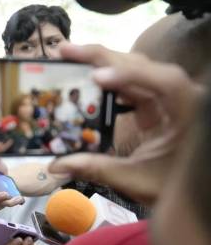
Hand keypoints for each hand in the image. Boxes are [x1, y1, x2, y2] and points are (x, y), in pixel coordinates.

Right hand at [49, 44, 205, 205]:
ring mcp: (168, 97)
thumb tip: (55, 165)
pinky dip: (109, 79)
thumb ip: (96, 169)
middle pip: (143, 66)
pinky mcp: (156, 102)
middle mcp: (181, 96)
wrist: (188, 192)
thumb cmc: (171, 186)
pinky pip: (132, 83)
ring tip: (69, 56)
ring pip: (135, 70)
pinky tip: (87, 77)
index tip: (97, 78)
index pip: (166, 81)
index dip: (132, 75)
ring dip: (102, 63)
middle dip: (104, 57)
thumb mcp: (135, 179)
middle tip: (66, 52)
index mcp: (188, 112)